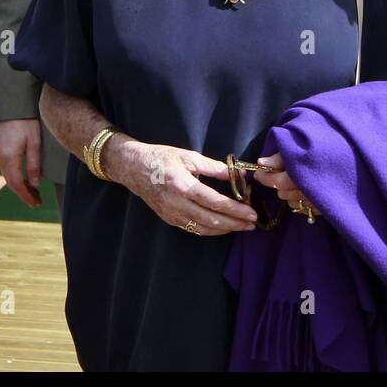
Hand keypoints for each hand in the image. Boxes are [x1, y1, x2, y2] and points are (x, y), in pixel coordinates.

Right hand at [0, 119, 42, 206]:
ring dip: (20, 187)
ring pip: (9, 178)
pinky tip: (26, 180)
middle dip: (24, 194)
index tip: (37, 203)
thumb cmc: (27, 123)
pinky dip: (17, 179)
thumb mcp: (35, 143)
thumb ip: (34, 164)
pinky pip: (7, 171)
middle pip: (11, 183)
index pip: (17, 184)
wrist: (13, 108)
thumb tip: (35, 185)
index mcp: (9, 158)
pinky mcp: (0, 152)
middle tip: (38, 202)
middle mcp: (0, 159)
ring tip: (35, 194)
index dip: (26, 196)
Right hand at [108, 137, 256, 235]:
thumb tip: (239, 174)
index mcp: (183, 186)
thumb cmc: (162, 158)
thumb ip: (215, 167)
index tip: (251, 213)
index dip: (236, 210)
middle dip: (235, 223)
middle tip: (253, 224)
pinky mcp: (168, 219)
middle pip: (211, 220)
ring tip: (242, 227)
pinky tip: (223, 227)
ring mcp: (171, 214)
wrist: (133, 168)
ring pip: (202, 229)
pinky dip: (210, 230)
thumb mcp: (189, 156)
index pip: (215, 203)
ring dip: (225, 229)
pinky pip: (193, 229)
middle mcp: (176, 204)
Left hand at [253, 153, 321, 217]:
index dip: (266, 177)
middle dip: (278, 185)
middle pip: (283, 193)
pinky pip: (303, 210)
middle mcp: (309, 190)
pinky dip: (300, 202)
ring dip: (289, 194)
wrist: (356, 162)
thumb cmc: (322, 153)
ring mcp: (317, 201)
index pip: (278, 182)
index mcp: (303, 174)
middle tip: (280, 174)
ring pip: (291, 202)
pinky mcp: (323, 209)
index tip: (259, 172)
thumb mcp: (300, 150)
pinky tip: (303, 192)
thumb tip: (261, 163)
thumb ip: (280, 158)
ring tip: (294, 182)